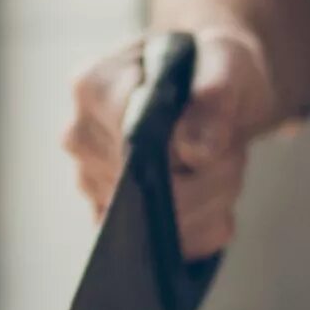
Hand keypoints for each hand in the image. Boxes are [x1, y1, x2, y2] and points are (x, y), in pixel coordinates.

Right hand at [61, 29, 276, 257]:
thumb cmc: (210, 69)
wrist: (208, 89)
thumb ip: (215, 95)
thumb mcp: (228, 63)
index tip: (217, 143)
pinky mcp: (112, 220)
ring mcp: (91, 182)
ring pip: (163, 223)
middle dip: (208, 178)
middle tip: (229, 149)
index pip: (133, 139)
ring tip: (218, 163)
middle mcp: (80, 136)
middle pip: (149, 188)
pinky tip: (212, 197)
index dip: (187, 152)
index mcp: (94, 86)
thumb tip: (194, 151)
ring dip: (211, 200)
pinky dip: (204, 228)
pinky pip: (169, 246)